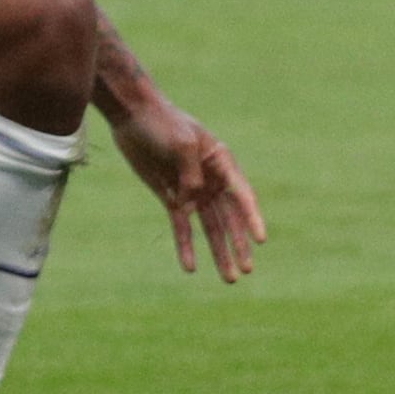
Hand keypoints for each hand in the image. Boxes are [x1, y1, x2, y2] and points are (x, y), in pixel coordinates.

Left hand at [107, 95, 264, 281]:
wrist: (132, 115)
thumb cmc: (161, 122)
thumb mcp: (180, 142)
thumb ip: (190, 174)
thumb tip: (191, 203)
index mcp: (222, 161)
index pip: (242, 195)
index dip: (252, 218)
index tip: (261, 240)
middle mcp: (212, 179)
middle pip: (229, 218)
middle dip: (238, 245)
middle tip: (246, 270)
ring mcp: (192, 190)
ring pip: (210, 228)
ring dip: (219, 252)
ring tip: (229, 278)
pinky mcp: (173, 197)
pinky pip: (182, 226)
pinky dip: (186, 246)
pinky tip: (190, 268)